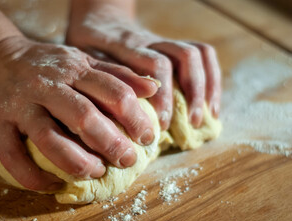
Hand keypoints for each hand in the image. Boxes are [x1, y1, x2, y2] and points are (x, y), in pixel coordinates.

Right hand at [0, 36, 158, 190]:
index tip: (147, 138)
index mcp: (74, 69)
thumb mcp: (82, 61)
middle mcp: (47, 86)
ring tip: (95, 171)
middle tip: (126, 160)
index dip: (135, 117)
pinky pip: (12, 155)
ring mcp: (20, 105)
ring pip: (49, 137)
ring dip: (76, 161)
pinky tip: (53, 185)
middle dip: (110, 143)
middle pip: (84, 116)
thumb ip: (116, 74)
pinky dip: (33, 176)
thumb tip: (153, 88)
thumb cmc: (47, 65)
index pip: (112, 92)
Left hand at [66, 1, 221, 128]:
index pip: (156, 65)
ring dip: (206, 86)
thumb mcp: (86, 60)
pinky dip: (211, 78)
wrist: (99, 18)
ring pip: (197, 53)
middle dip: (192, 93)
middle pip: (183, 57)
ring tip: (207, 115)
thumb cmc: (88, 45)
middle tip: (191, 123)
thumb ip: (102, 80)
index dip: (164, 96)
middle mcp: (149, 41)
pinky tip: (210, 102)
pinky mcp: (171, 44)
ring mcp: (163, 41)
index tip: (164, 124)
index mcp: (126, 46)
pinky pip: (201, 52)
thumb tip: (117, 116)